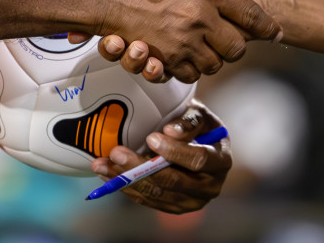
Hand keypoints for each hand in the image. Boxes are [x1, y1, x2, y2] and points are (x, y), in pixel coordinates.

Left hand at [89, 100, 229, 213]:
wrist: (199, 144)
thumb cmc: (198, 125)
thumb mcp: (199, 114)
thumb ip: (188, 121)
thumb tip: (170, 131)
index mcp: (220, 161)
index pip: (198, 160)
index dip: (175, 151)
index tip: (151, 138)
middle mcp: (210, 187)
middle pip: (174, 182)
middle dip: (141, 168)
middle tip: (116, 152)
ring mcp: (192, 201)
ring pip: (157, 194)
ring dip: (126, 180)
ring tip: (102, 164)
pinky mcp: (174, 208)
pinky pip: (149, 201)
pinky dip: (127, 188)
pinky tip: (109, 175)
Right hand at [98, 0, 277, 82]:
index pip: (250, 14)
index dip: (265, 25)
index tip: (273, 31)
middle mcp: (197, 17)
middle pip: (237, 47)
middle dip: (236, 45)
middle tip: (232, 39)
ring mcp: (182, 41)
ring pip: (215, 64)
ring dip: (213, 58)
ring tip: (207, 45)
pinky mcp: (166, 58)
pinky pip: (189, 72)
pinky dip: (190, 66)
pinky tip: (186, 52)